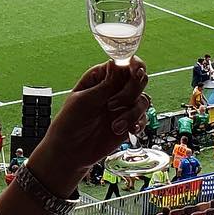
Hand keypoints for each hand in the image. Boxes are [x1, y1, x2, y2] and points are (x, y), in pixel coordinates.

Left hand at [30, 58, 149, 193]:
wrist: (70, 151)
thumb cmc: (69, 122)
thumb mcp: (84, 101)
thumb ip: (105, 85)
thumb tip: (117, 63)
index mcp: (100, 77)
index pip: (123, 63)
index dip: (134, 65)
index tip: (136, 72)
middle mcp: (114, 89)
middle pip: (138, 80)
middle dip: (130, 92)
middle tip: (112, 105)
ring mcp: (123, 106)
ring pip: (143, 100)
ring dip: (132, 113)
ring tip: (115, 125)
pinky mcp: (129, 122)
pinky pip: (144, 118)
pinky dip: (138, 124)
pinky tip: (127, 130)